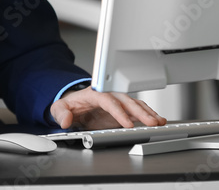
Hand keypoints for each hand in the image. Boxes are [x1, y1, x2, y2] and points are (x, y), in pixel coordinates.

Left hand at [49, 86, 164, 129]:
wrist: (74, 105)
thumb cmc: (70, 105)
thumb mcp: (59, 108)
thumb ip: (60, 113)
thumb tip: (66, 121)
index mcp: (94, 93)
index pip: (108, 101)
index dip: (119, 112)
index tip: (127, 123)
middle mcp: (109, 95)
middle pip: (126, 101)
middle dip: (140, 111)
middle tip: (151, 122)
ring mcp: (117, 102)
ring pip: (135, 104)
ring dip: (148, 112)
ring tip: (159, 121)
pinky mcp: (123, 110)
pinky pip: (137, 110)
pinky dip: (148, 114)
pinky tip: (158, 120)